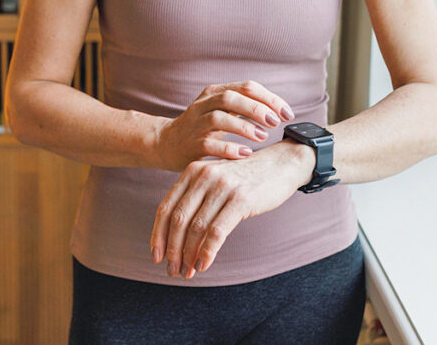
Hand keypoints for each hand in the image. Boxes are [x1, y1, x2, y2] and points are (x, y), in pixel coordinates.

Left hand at [150, 141, 307, 278]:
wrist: (281, 164)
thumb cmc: (245, 178)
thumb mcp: (215, 180)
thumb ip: (195, 198)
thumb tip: (176, 235)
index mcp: (191, 172)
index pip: (165, 207)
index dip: (158, 234)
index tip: (156, 256)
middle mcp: (203, 176)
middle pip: (178, 220)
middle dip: (172, 250)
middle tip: (173, 270)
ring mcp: (222, 187)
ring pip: (196, 228)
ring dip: (189, 255)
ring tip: (188, 272)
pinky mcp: (240, 199)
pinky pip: (217, 232)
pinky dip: (207, 252)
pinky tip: (203, 265)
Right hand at [153, 81, 295, 171]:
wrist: (165, 143)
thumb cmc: (202, 129)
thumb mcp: (222, 111)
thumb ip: (245, 107)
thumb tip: (279, 111)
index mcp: (215, 92)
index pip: (246, 87)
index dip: (270, 98)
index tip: (287, 114)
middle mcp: (204, 104)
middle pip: (231, 97)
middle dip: (256, 108)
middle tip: (275, 122)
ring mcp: (195, 124)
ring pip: (219, 117)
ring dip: (244, 126)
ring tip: (262, 136)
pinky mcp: (190, 144)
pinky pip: (209, 144)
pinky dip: (228, 148)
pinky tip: (244, 154)